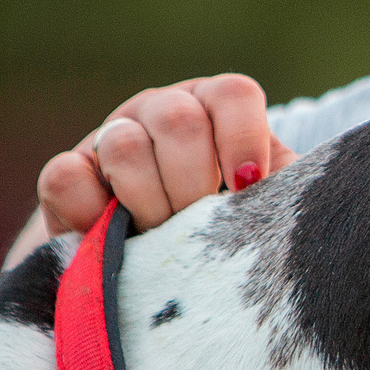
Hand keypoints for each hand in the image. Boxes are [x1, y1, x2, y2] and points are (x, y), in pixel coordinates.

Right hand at [35, 74, 293, 237]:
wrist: (162, 276)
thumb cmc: (230, 235)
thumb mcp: (264, 211)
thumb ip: (283, 197)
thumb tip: (303, 203)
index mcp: (218, 110)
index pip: (234, 94)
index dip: (243, 140)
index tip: (247, 188)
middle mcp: (164, 111)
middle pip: (179, 120)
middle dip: (193, 185)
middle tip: (198, 226)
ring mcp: (111, 136)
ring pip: (124, 146)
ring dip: (149, 205)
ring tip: (162, 241)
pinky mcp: (67, 174)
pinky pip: (66, 178)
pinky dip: (92, 214)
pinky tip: (113, 239)